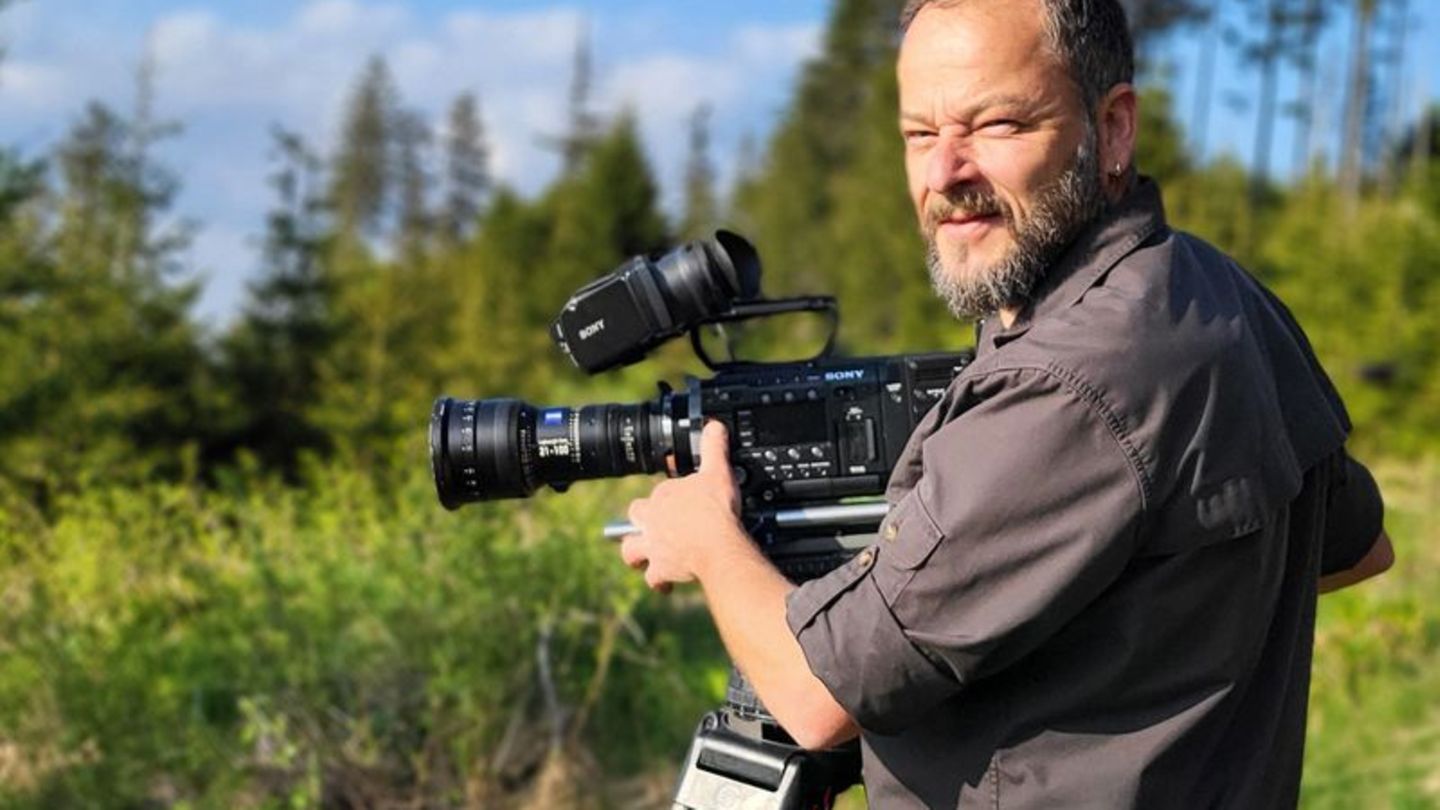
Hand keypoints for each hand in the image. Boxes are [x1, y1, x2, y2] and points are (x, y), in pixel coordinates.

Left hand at [620, 421, 743, 592]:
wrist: (716, 544)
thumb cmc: (716, 510)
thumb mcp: (718, 471)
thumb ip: (713, 448)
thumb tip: (713, 425)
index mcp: (663, 496)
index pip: (657, 493)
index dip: (668, 498)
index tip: (682, 502)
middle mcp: (652, 521)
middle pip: (635, 517)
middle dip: (640, 521)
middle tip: (654, 525)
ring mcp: (653, 545)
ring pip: (631, 549)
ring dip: (636, 553)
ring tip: (644, 557)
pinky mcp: (660, 569)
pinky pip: (653, 578)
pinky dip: (659, 582)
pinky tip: (666, 584)